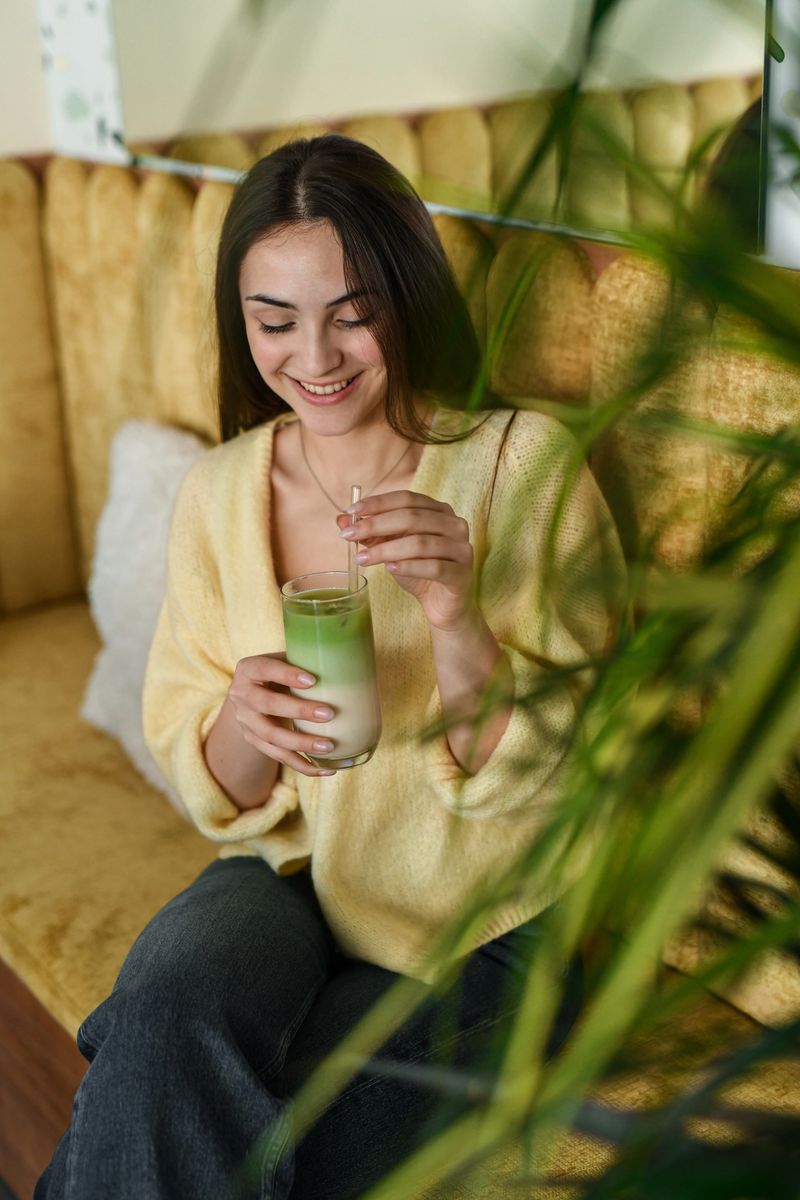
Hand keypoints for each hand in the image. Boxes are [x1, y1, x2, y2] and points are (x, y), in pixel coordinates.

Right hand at [226, 652, 336, 777]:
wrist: (250, 694)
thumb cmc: (277, 671)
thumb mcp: (282, 659)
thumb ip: (302, 658)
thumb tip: (343, 659)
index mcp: (248, 669)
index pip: (265, 669)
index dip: (287, 675)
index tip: (313, 680)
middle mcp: (242, 696)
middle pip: (267, 705)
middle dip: (298, 711)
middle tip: (329, 714)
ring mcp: (246, 722)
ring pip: (272, 736)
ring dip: (301, 743)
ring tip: (329, 746)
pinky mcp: (255, 742)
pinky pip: (279, 756)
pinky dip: (303, 765)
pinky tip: (326, 768)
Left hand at [337, 490, 476, 631]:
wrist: (443, 605)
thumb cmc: (419, 571)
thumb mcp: (392, 550)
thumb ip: (371, 534)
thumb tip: (341, 520)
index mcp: (439, 511)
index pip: (407, 498)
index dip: (378, 503)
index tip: (351, 512)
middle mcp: (455, 524)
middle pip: (412, 518)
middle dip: (376, 525)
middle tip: (348, 535)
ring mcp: (462, 549)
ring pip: (420, 543)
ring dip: (386, 550)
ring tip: (361, 559)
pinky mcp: (462, 574)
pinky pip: (434, 567)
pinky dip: (409, 567)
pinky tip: (390, 569)